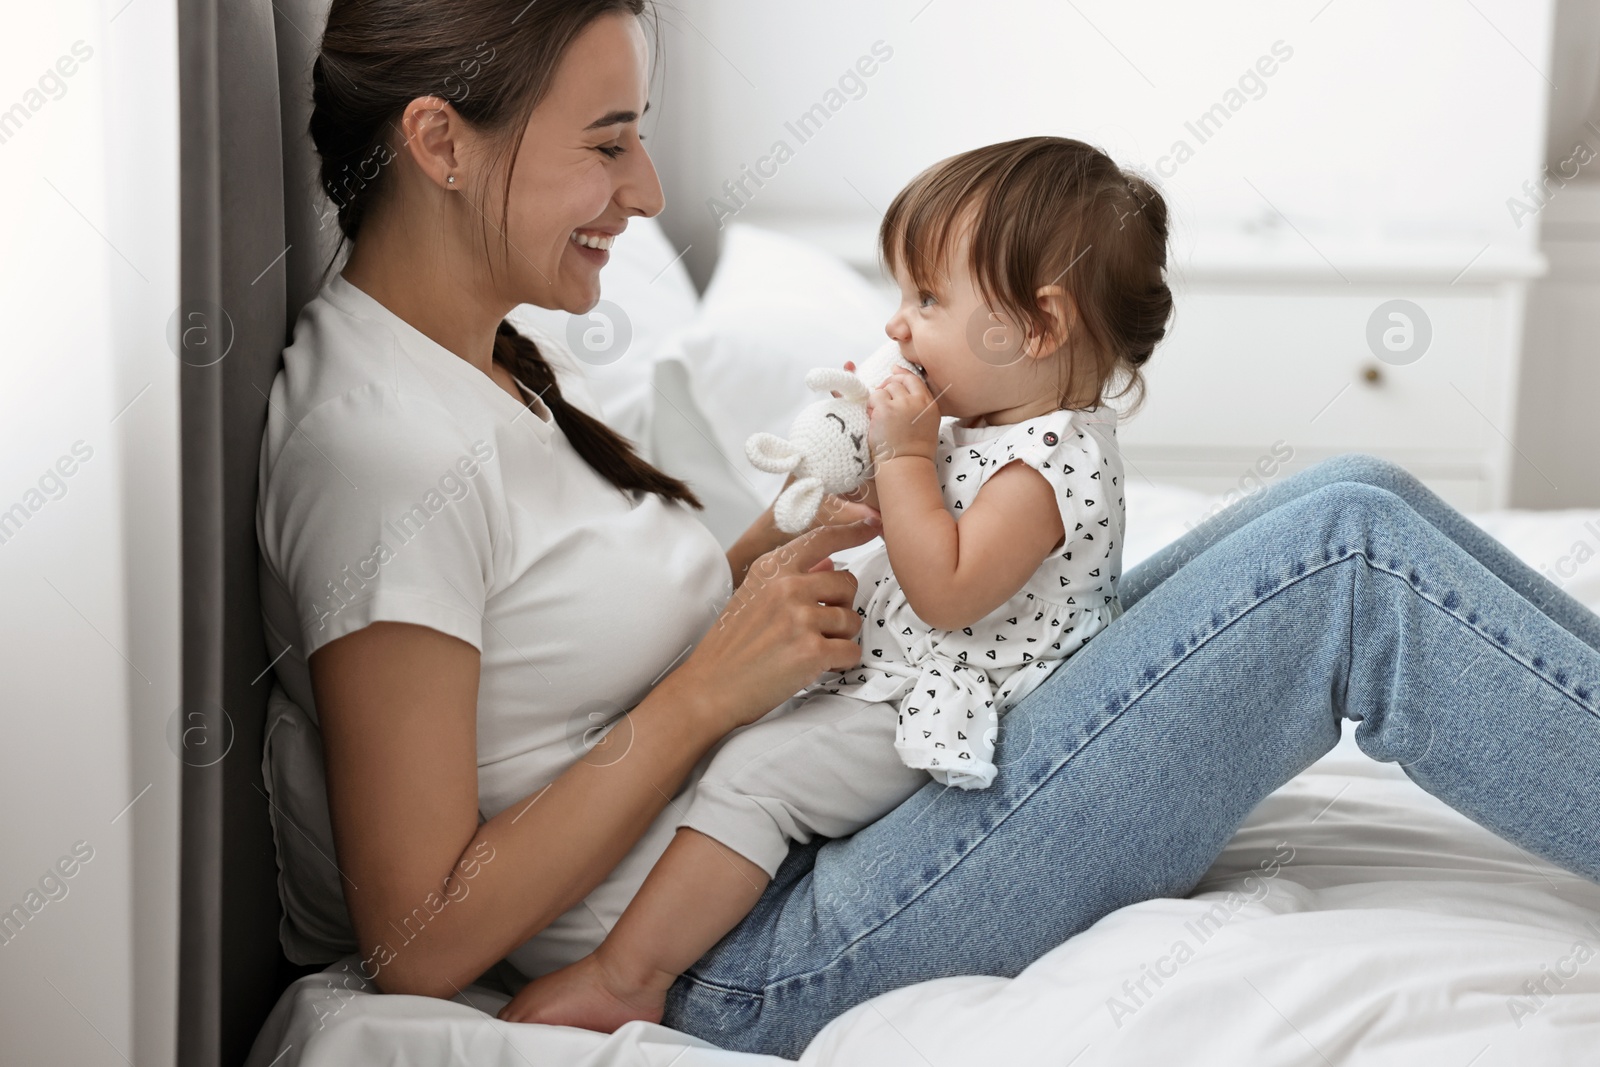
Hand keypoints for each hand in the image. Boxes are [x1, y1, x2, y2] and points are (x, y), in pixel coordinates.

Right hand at [675, 519, 878, 729]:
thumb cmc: (731, 647)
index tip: (872, 525)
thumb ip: (792, 576)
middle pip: (848, 583)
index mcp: (771, 569)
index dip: (852, 531)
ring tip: (810, 649)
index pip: (822, 538)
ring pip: (852, 620)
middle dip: (841, 607)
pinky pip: (851, 651)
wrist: (709, 688)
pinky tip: (815, 666)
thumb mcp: (753, 597)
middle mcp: (787, 587)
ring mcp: (800, 618)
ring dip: (839, 638)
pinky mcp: (812, 650)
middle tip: (817, 627)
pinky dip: (840, 663)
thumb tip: (830, 562)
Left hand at [867, 367, 939, 466]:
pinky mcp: (886, 409)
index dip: (901, 374)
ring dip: (878, 399)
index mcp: (929, 405)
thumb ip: (916, 403)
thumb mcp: (925, 423)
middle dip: (886, 388)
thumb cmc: (913, 450)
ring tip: (878, 416)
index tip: (894, 371)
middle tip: (881, 400)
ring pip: (885, 388)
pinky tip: (874, 418)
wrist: (906, 464)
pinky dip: (871, 406)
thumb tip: (898, 376)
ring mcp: (902, 404)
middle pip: (898, 382)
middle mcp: (917, 402)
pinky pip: (875, 397)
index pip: (914, 380)